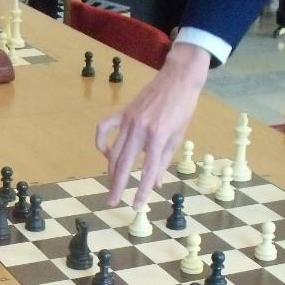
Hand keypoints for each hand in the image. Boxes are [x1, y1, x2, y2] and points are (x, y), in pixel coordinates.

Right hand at [96, 43, 211, 208]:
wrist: (178, 78)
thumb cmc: (183, 107)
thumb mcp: (178, 136)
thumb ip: (164, 161)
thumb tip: (157, 183)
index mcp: (158, 137)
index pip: (147, 171)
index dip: (142, 191)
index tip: (136, 206)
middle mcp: (140, 130)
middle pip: (124, 165)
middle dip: (117, 186)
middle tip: (112, 202)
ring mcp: (129, 121)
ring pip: (113, 151)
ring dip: (110, 171)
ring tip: (111, 185)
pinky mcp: (123, 113)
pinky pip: (104, 129)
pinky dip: (101, 142)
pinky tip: (105, 153)